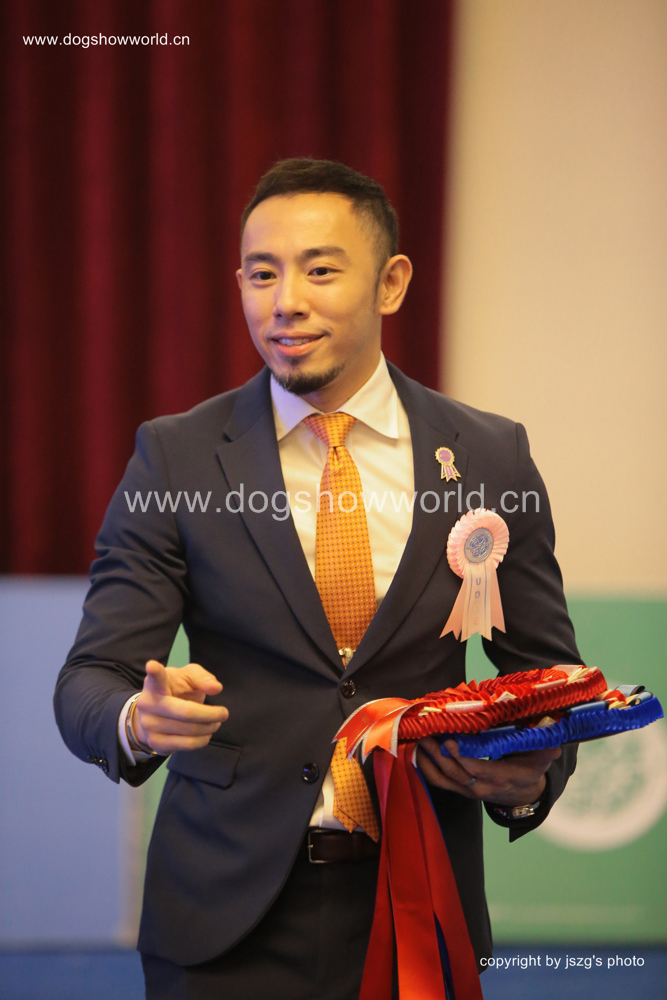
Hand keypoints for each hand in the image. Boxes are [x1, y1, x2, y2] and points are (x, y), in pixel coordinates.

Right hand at [133, 659, 228, 754]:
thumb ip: (202, 677)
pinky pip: (187, 744)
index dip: (154, 671)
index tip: (152, 665)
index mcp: (155, 684)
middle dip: (211, 714)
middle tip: (224, 713)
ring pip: (190, 730)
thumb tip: (216, 688)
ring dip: (210, 727)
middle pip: (186, 713)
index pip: (155, 678)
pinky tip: (206, 733)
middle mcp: (148, 704)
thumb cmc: (175, 690)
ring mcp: (149, 725)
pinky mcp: (155, 743)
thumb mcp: (188, 677)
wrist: (154, 715)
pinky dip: (203, 740)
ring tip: (216, 722)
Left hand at [416, 737, 560, 807]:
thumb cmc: (530, 769)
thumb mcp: (541, 759)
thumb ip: (545, 750)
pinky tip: (417, 752)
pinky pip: (439, 781)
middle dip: (438, 754)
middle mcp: (482, 786)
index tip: (449, 741)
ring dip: (428, 759)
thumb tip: (554, 741)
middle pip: (456, 772)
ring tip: (418, 739)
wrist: (523, 794)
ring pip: (444, 777)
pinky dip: (426, 768)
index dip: (462, 757)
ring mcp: (469, 789)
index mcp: (502, 777)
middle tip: (426, 734)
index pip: (478, 769)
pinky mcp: (460, 788)